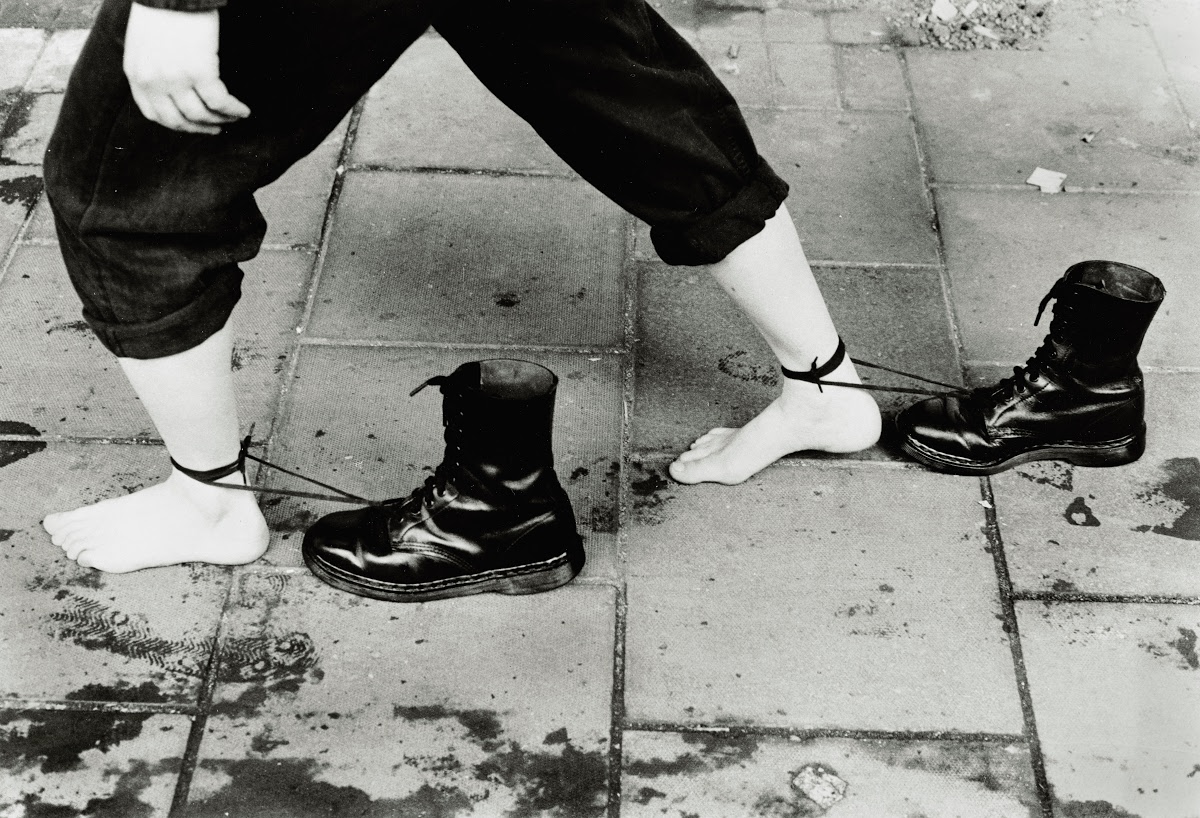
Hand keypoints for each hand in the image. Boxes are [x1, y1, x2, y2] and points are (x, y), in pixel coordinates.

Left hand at [123, 3, 249, 133]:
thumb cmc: (161, 11)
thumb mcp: (144, 46)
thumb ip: (152, 70)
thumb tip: (173, 91)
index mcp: (137, 75)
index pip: (154, 115)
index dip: (177, 125)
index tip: (193, 124)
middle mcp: (153, 82)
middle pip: (179, 121)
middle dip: (200, 128)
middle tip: (216, 127)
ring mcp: (175, 79)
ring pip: (201, 115)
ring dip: (221, 120)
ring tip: (234, 117)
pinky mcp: (199, 72)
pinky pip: (219, 102)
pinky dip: (233, 109)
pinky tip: (243, 110)